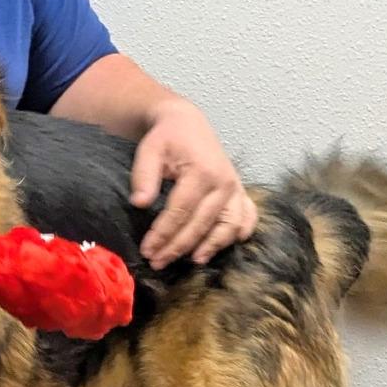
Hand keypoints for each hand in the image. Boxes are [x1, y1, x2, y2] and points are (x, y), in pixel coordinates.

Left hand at [131, 97, 257, 269]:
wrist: (188, 124)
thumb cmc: (167, 138)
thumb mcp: (149, 150)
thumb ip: (144, 175)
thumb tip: (139, 203)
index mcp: (202, 171)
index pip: (180, 212)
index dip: (162, 234)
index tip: (147, 250)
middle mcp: (223, 182)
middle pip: (201, 224)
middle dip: (178, 247)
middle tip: (158, 262)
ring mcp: (235, 188)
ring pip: (227, 226)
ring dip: (210, 247)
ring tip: (192, 261)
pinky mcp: (240, 192)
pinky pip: (247, 217)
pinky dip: (239, 233)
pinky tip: (223, 246)